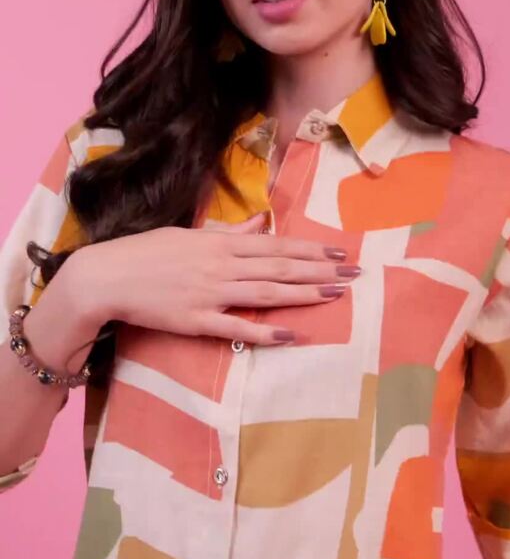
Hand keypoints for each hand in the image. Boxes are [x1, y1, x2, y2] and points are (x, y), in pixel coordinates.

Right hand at [75, 212, 360, 345]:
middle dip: (320, 270)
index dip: (310, 248)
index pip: (275, 245)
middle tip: (354, 274)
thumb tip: (257, 224)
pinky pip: (237, 327)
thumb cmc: (147, 252)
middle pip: (280, 268)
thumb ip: (227, 231)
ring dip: (303, 294)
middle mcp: (221, 265)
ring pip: (267, 293)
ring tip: (335, 295)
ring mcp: (211, 293)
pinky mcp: (197, 320)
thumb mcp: (189, 234)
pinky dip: (265, 331)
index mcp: (220, 242)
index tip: (339, 251)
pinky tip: (292, 335)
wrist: (107, 277)